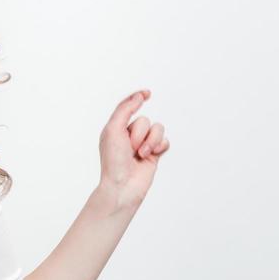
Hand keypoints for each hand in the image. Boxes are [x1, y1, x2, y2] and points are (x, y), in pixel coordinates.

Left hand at [98, 88, 168, 208]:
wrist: (123, 186)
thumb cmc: (113, 160)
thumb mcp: (113, 129)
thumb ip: (125, 109)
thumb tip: (139, 96)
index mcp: (115, 129)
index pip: (128, 108)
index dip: (137, 98)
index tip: (147, 93)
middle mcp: (129, 135)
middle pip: (144, 120)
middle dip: (139, 133)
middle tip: (129, 147)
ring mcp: (143, 145)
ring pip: (157, 129)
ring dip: (150, 141)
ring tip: (140, 154)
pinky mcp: (155, 154)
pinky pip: (165, 141)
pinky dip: (160, 147)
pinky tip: (151, 156)